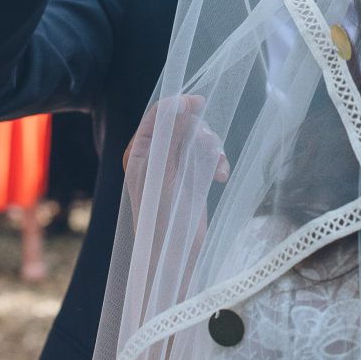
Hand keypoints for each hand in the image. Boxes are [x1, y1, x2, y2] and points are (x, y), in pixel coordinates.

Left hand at [123, 94, 228, 225]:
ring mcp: (174, 167)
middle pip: (182, 124)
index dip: (177, 105)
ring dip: (212, 149)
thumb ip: (170, 139)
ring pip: (198, 139)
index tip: (199, 102)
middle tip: (210, 147)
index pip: (157, 116)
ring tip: (217, 168)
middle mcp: (155, 156)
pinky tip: (221, 177)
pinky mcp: (191, 177)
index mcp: (139, 153)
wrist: (174, 256)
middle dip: (200, 133)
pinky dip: (217, 163)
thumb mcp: (164, 174)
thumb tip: (178, 107)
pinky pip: (207, 157)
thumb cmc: (161, 218)